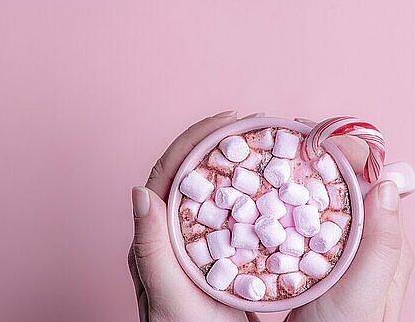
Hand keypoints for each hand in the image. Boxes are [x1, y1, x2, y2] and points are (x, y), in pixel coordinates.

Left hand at [128, 111, 261, 321]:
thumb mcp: (167, 295)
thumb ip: (150, 248)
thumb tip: (140, 192)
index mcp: (156, 236)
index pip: (168, 174)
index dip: (193, 140)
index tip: (227, 119)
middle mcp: (176, 233)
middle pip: (194, 175)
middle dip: (219, 142)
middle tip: (254, 125)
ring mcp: (201, 242)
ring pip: (216, 192)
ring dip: (237, 164)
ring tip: (265, 146)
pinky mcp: (223, 253)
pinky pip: (236, 215)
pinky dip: (253, 195)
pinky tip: (275, 190)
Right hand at [287, 119, 414, 321]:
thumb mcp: (366, 292)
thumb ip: (382, 243)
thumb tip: (386, 181)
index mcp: (387, 240)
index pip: (372, 181)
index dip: (347, 153)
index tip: (314, 135)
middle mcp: (366, 240)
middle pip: (346, 186)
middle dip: (319, 159)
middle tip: (285, 142)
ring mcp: (340, 249)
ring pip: (324, 201)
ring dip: (302, 178)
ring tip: (274, 162)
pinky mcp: (316, 258)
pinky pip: (306, 222)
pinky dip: (290, 204)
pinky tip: (268, 199)